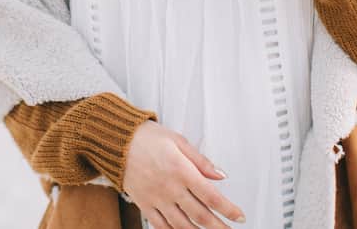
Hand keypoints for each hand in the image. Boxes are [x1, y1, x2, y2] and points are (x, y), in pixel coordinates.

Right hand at [122, 121, 245, 227]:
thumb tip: (220, 175)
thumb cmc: (147, 137)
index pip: (211, 196)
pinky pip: (160, 226)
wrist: (117, 141)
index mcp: (181, 170)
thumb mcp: (178, 140)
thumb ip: (201, 160)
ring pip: (182, 225)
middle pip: (200, 215)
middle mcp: (170, 188)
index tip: (239, 215)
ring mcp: (156, 199)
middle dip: (219, 226)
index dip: (228, 209)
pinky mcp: (144, 204)